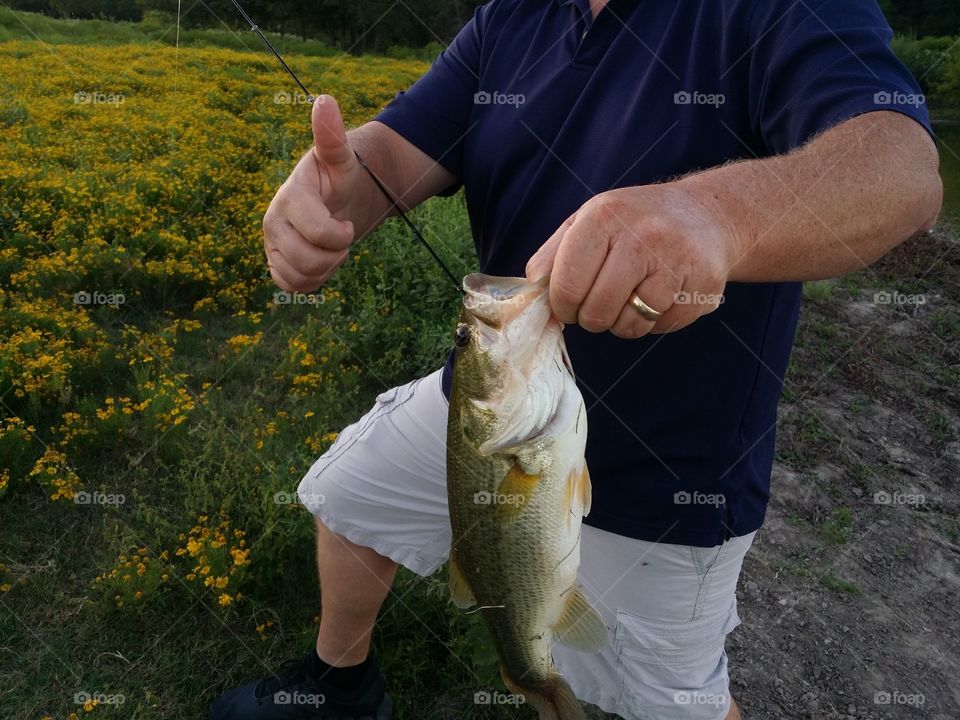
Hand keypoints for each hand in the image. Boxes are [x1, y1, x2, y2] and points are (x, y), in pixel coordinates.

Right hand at [263, 95, 358, 292]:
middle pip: (307, 261)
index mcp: (289, 197)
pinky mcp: (274, 262)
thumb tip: (324, 100)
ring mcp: (271, 244)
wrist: (333, 200)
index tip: (347, 224)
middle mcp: (273, 221)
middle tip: (343, 241)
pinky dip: (311, 281)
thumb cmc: (339, 178)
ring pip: (298, 278)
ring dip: (325, 271)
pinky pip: (290, 286)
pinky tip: (319, 262)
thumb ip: (332, 136)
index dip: (341, 236)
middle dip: (335, 256)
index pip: (318, 233)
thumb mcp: (341, 158)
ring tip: (331, 251)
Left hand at [525, 183, 738, 338]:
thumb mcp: (589, 221)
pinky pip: (660, 327)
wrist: (706, 215)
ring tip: (629, 299)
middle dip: (591, 318)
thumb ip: (553, 255)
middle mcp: (642, 235)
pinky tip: (659, 297)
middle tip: (598, 306)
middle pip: (597, 311)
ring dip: (622, 323)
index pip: (567, 284)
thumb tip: (531, 291)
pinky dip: (652, 322)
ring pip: (629, 325)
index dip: (562, 306)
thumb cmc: (634, 222)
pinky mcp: (702, 285)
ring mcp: (676, 260)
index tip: (567, 305)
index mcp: (604, 217)